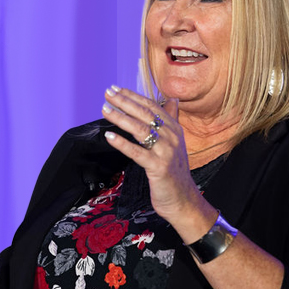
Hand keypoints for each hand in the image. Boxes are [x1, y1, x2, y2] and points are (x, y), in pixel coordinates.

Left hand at [100, 86, 215, 241]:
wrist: (183, 199)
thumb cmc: (174, 171)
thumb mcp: (175, 142)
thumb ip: (172, 120)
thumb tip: (173, 100)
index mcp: (174, 128)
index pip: (151, 106)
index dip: (133, 96)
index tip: (116, 89)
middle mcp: (172, 137)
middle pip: (145, 114)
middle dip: (124, 102)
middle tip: (107, 93)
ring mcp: (166, 152)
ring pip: (140, 130)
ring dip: (121, 118)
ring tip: (105, 109)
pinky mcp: (159, 167)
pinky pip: (137, 152)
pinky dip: (122, 143)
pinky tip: (109, 136)